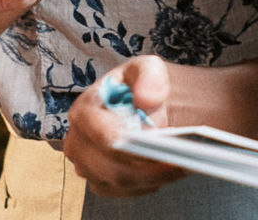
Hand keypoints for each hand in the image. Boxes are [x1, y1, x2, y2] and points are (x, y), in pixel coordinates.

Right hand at [63, 57, 186, 195]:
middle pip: (111, 167)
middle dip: (146, 167)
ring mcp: (87, 164)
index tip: (161, 147)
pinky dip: (146, 184)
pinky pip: (122, 191)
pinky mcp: (100, 180)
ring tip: (180, 165)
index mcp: (84, 110)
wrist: (148, 104)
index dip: (134, 147)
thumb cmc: (143, 85)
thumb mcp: (149, 67)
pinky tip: (166, 172)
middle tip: (179, 161)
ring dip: (151, 177)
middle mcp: (78, 141)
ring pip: (118, 182)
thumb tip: (145, 99)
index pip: (106, 138)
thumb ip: (149, 75)